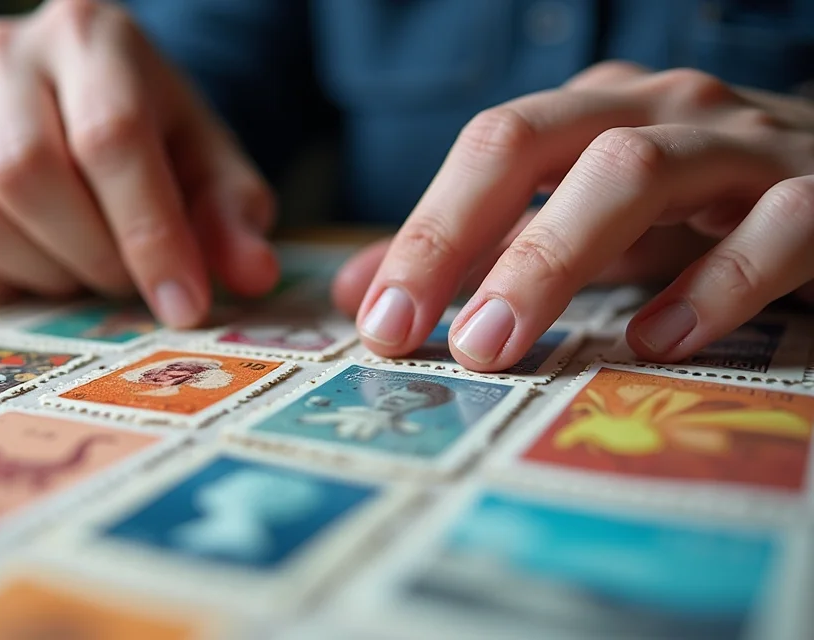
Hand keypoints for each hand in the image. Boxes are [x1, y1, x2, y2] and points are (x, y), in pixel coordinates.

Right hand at [0, 0, 277, 327]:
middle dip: (90, 252)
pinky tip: (37, 261)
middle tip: (128, 280)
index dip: (149, 232)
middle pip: (25, 171)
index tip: (184, 305)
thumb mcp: (208, 162)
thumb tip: (253, 276)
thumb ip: (232, 214)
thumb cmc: (154, 136)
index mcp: (93, 34)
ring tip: (84, 267)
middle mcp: (6, 53)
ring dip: (41, 270)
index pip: (110, 136)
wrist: (77, 104)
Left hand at [339, 62, 813, 369]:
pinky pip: (771, 227)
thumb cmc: (708, 213)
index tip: (373, 320)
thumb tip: (360, 292)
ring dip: (550, 258)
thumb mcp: (587, 229)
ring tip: (491, 343)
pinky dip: (712, 284)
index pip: (485, 151)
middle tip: (404, 329)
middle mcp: (657, 109)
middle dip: (455, 234)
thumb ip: (482, 254)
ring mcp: (741, 145)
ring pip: (633, 171)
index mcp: (592, 114)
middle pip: (533, 143)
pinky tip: (658, 342)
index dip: (421, 231)